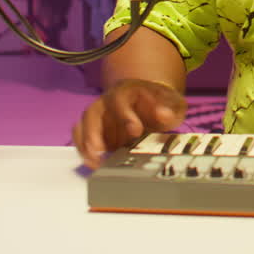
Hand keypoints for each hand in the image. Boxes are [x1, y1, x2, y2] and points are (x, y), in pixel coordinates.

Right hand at [72, 78, 186, 168]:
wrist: (152, 102)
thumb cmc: (161, 103)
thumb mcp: (172, 103)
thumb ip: (169, 108)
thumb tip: (164, 114)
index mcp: (127, 90)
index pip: (120, 99)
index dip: (125, 115)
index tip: (135, 131)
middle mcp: (108, 100)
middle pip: (94, 112)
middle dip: (94, 132)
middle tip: (99, 151)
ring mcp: (99, 114)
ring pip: (84, 124)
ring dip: (86, 143)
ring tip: (94, 162)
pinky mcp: (94, 127)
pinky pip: (81, 134)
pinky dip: (83, 148)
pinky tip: (91, 162)